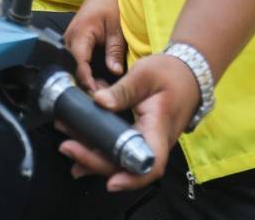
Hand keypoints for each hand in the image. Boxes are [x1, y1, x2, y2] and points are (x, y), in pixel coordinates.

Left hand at [57, 53, 199, 191]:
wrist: (187, 73)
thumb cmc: (171, 73)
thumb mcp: (146, 74)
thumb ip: (123, 89)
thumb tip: (98, 101)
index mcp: (159, 128)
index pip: (149, 163)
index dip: (131, 178)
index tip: (110, 182)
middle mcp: (153, 142)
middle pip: (125, 164)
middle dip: (94, 161)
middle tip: (67, 147)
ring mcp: (145, 141)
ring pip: (118, 159)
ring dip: (91, 155)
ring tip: (66, 144)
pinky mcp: (137, 137)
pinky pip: (117, 149)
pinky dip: (96, 148)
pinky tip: (78, 144)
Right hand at [63, 0, 125, 90]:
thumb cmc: (112, 5)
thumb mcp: (118, 28)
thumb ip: (115, 50)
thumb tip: (115, 72)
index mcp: (80, 33)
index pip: (79, 63)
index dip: (87, 80)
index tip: (98, 94)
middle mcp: (70, 38)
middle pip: (73, 68)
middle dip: (87, 84)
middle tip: (104, 98)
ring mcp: (70, 41)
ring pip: (73, 66)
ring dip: (86, 79)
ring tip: (103, 92)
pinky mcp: (75, 43)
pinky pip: (76, 61)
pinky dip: (86, 72)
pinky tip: (98, 82)